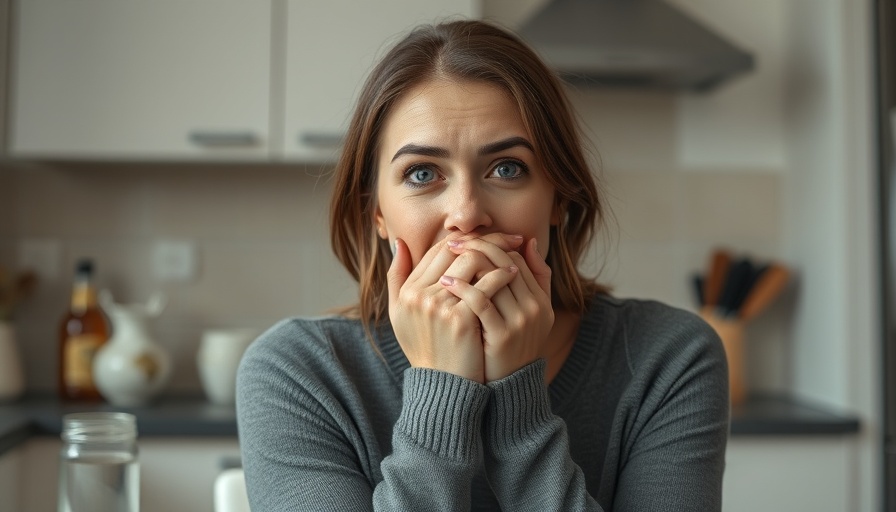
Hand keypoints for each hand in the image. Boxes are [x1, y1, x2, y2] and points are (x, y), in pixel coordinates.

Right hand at [387, 234, 524, 382]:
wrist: (443, 387)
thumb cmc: (426, 349)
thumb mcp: (400, 315)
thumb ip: (397, 277)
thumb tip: (401, 242)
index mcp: (407, 290)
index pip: (439, 248)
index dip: (467, 238)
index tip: (487, 236)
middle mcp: (418, 295)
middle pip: (456, 249)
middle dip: (486, 239)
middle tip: (509, 237)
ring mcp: (438, 306)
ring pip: (471, 261)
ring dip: (496, 253)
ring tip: (513, 254)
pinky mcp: (459, 318)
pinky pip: (485, 284)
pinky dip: (502, 274)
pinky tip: (514, 273)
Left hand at [440, 237, 553, 381]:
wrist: (508, 386)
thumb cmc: (512, 344)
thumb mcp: (532, 312)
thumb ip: (536, 278)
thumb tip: (529, 242)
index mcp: (540, 299)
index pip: (514, 257)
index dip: (490, 245)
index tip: (467, 241)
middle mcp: (534, 307)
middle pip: (504, 262)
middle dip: (476, 247)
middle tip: (452, 242)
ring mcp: (520, 321)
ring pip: (492, 277)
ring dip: (466, 262)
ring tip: (446, 258)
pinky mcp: (501, 335)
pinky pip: (480, 301)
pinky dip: (462, 287)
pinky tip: (445, 282)